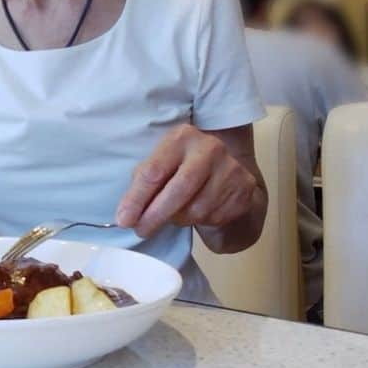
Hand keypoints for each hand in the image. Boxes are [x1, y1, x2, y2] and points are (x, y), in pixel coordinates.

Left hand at [115, 125, 260, 239]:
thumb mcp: (162, 165)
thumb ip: (144, 184)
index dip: (136, 198)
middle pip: (178, 189)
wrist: (229, 175)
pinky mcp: (244, 190)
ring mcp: (230, 168)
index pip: (154, 170)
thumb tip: (126, 215)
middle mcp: (210, 148)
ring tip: (174, 214)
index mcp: (182, 136)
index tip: (123, 220)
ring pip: (196, 208)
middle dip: (156, 215)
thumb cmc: (184, 169)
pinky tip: (197, 213)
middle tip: (141, 231)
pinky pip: (213, 217)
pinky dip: (198, 222)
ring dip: (178, 219)